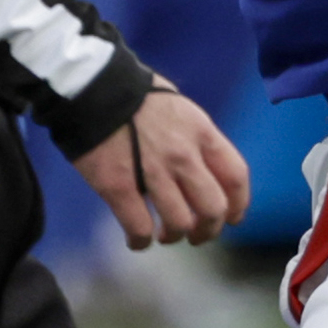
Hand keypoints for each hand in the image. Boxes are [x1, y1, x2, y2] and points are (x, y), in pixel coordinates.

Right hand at [72, 87, 249, 249]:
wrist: (89, 87)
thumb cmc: (134, 93)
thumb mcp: (178, 107)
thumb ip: (193, 136)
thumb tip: (199, 162)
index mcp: (201, 132)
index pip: (236, 177)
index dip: (238, 205)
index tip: (231, 218)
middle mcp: (184, 156)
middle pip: (213, 208)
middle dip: (208, 230)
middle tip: (196, 235)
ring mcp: (152, 173)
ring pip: (179, 223)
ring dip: (174, 236)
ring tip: (164, 235)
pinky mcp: (119, 187)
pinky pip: (139, 228)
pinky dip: (140, 241)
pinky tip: (136, 240)